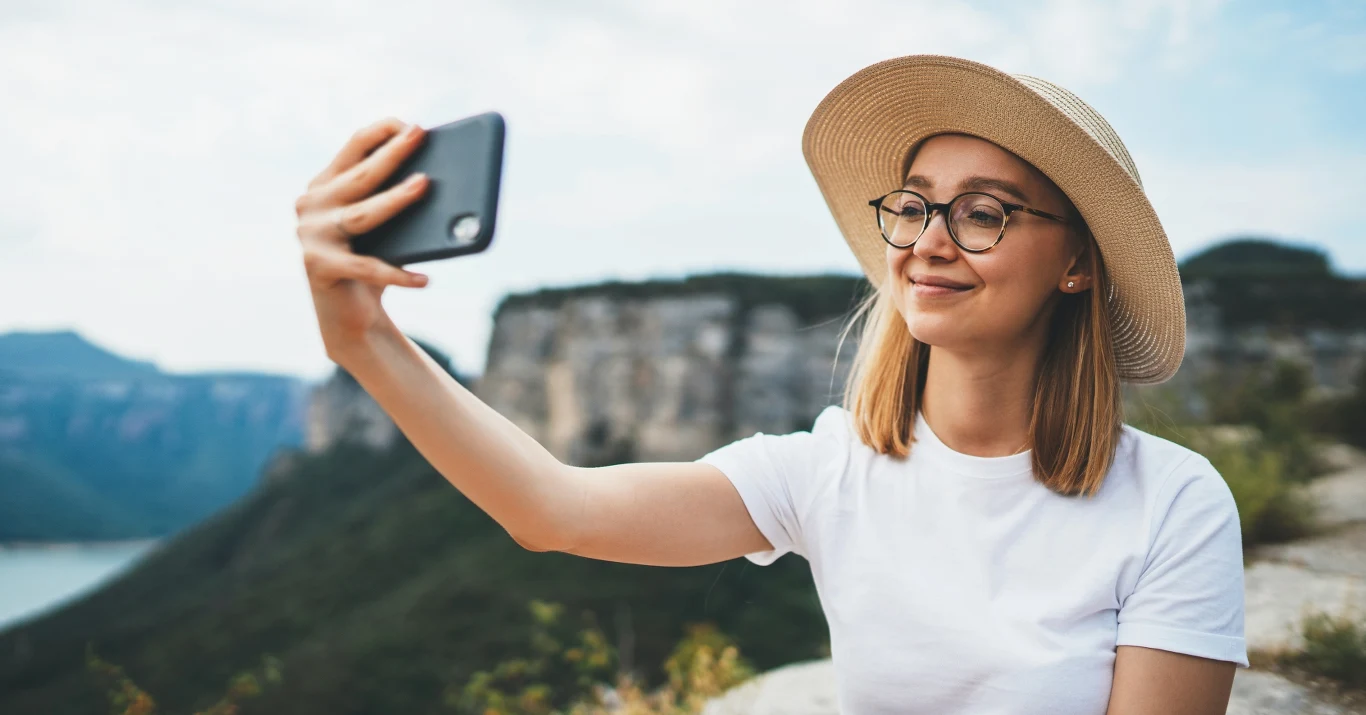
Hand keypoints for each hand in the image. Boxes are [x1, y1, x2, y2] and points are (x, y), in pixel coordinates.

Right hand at [294, 117, 430, 357]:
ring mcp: (310, 235)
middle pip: (361, 175)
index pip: (354, 146)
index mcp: (326, 184)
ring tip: (424, 185)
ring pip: (362, 215)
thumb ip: (393, 198)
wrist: (348, 314)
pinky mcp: (318, 267)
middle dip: (393, 153)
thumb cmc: (372, 259)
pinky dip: (397, 275)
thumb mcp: (383, 224)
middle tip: (420, 135)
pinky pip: (366, 268)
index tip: (414, 126)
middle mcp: (311, 204)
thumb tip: (436, 181)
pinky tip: (424, 279)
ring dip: (394, 199)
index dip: (383, 132)